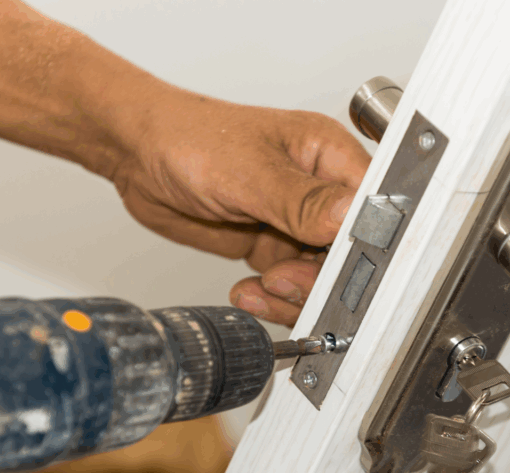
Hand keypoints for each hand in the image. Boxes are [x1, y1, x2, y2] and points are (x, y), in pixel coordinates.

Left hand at [113, 91, 370, 325]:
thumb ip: (302, 201)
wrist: (139, 156)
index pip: (370, 206)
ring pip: (320, 275)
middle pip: (349, 250)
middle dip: (322, 275)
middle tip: (286, 278)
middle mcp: (319, 189)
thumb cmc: (190, 138)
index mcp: (328, 155)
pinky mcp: (272, 244)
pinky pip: (288, 284)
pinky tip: (249, 292)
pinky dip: (271, 297)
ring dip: (294, 292)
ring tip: (264, 287)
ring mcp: (296, 222)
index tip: (341, 266)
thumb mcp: (249, 172)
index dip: (364, 241)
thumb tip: (349, 215)